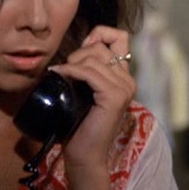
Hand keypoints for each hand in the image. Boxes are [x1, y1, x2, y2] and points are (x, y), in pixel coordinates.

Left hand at [49, 25, 134, 168]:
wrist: (84, 155)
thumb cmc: (79, 125)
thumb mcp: (84, 91)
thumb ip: (87, 71)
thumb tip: (72, 53)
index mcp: (122, 76)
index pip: (120, 37)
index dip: (99, 34)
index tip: (81, 49)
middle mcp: (127, 80)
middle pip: (102, 47)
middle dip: (79, 53)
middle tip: (65, 70)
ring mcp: (123, 88)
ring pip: (95, 58)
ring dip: (73, 62)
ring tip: (62, 75)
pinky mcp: (115, 96)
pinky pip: (90, 72)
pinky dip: (72, 70)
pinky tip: (61, 75)